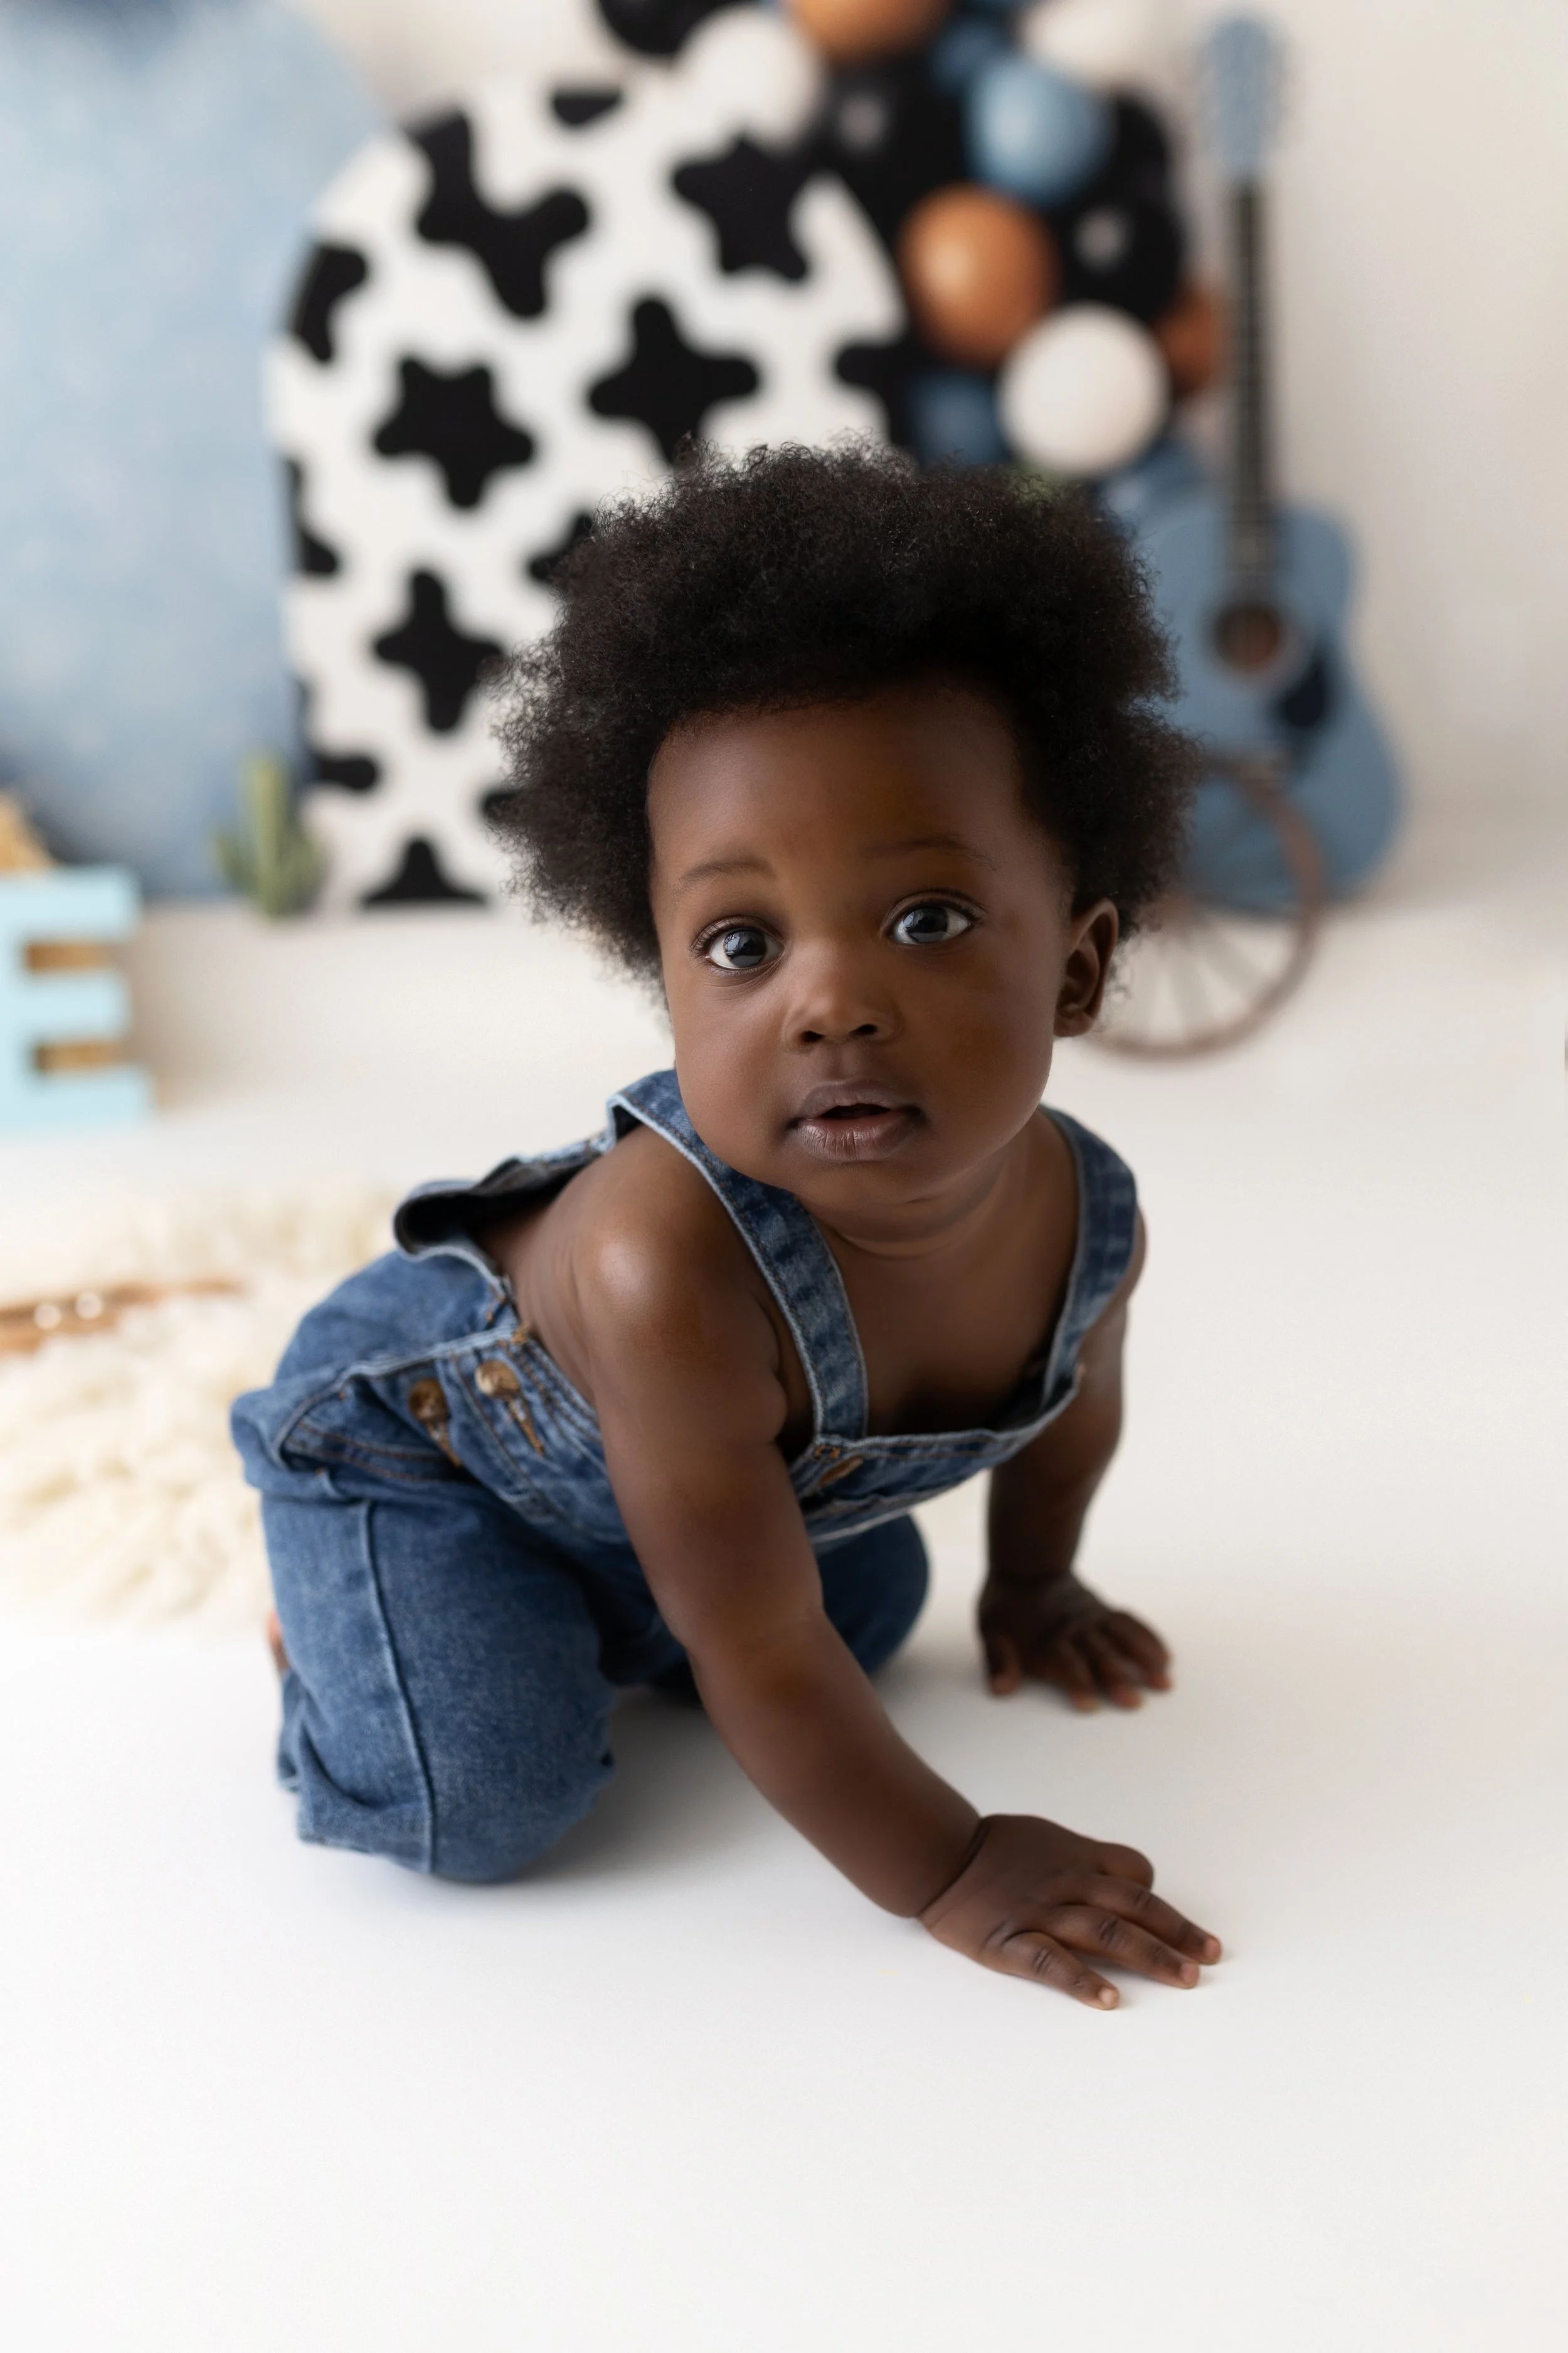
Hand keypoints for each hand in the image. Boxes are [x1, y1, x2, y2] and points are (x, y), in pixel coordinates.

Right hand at [920, 1814, 1219, 2005]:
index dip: (1157, 1898)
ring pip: (1106, 1932)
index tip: (1174, 1925)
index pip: (1134, 1872)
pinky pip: (1052, 1962)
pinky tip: (1109, 2001)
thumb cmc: (991, 1850)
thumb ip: (1081, 1859)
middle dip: (1178, 1932)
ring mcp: (1040, 1912)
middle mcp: (1067, 1883)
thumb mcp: (1044, 1838)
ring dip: (1150, 1956)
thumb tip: (1123, 1880)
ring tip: (1184, 1978)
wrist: (936, 1856)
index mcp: (1076, 1857)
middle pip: (1134, 1907)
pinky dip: (1083, 1981)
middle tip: (1211, 1956)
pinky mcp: (1010, 1942)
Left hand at [979, 1571, 1170, 1709]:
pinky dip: (1149, 1639)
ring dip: (1143, 1660)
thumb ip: (998, 1662)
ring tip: (1163, 1683)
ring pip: (1121, 1638)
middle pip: (1097, 1654)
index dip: (1076, 1682)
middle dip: (1116, 1677)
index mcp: (1044, 1638)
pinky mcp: (1105, 1611)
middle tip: (1134, 1701)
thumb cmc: (1007, 1610)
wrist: (1026, 1568)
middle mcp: (1072, 1628)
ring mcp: (1092, 1618)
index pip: (1063, 1661)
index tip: (1090, 1704)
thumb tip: (1001, 1688)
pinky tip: (1165, 1659)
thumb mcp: (990, 1633)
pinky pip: (1130, 1623)